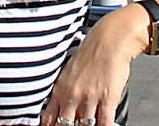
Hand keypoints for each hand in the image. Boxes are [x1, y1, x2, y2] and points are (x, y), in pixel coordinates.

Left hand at [41, 6, 143, 125]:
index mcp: (60, 89)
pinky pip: (104, 123)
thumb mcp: (68, 73)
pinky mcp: (107, 99)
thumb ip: (65, 93)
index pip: (49, 119)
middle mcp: (73, 95)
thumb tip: (63, 112)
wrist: (110, 40)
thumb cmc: (91, 54)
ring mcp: (89, 98)